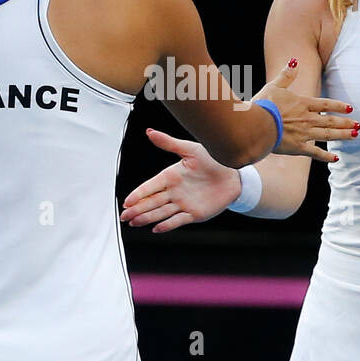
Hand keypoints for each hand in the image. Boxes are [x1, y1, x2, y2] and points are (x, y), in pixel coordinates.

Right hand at [120, 128, 241, 231]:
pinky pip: (178, 221)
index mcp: (170, 176)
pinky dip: (167, 225)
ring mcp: (183, 204)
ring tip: (134, 223)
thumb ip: (169, 142)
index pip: (149, 187)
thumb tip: (149, 132)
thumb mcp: (190, 149)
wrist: (234, 174)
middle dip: (137, 209)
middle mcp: (174, 192)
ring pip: (161, 213)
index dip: (138, 194)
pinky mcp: (194, 214)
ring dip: (147, 218)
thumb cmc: (213, 159)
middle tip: (124, 216)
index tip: (127, 201)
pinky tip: (156, 228)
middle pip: (152, 202)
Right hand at [252, 58, 356, 160]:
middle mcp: (307, 119)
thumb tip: (294, 61)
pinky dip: (326, 157)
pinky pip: (315, 153)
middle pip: (331, 121)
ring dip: (343, 135)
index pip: (325, 104)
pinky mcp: (298, 147)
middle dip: (346, 123)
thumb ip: (286, 75)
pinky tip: (335, 159)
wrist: (256, 125)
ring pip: (328, 135)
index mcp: (302, 104)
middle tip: (358, 125)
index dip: (339, 106)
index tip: (350, 108)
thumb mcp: (274, 86)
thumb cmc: (262, 105)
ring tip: (354, 136)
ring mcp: (304, 134)